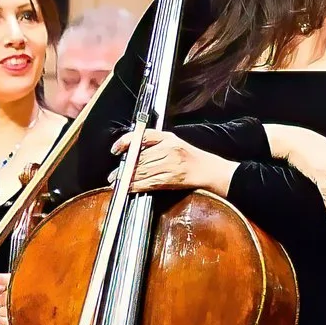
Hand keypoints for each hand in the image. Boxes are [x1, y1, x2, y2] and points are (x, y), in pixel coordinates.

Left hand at [115, 129, 236, 201]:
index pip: (142, 136)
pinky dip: (136, 186)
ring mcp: (170, 164)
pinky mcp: (172, 178)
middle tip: (113, 174)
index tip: (115, 149)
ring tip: (117, 181)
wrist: (212, 171)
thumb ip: (153, 143)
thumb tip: (129, 152)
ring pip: (142, 170)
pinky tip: (128, 188)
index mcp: (167, 138)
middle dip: (124, 167)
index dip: (126, 141)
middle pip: (140, 157)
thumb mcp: (174, 142)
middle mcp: (168, 149)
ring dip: (127, 178)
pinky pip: (150, 182)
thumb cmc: (192, 158)